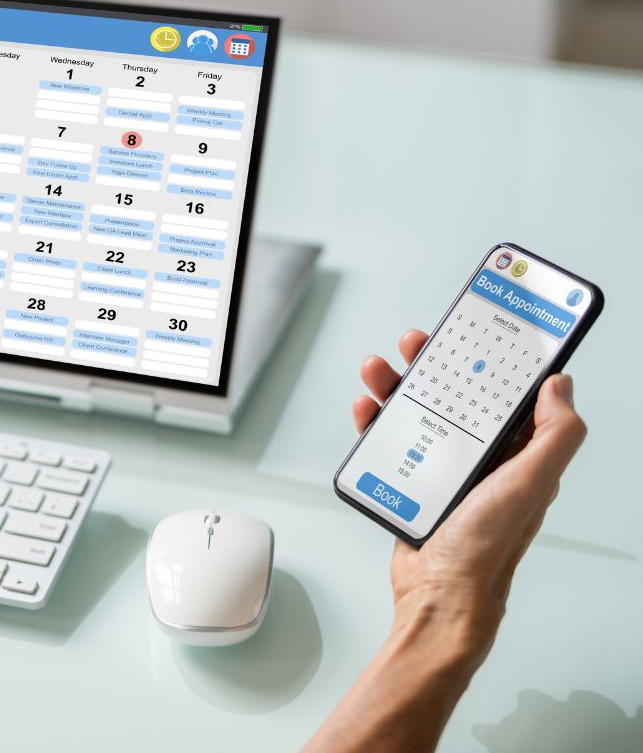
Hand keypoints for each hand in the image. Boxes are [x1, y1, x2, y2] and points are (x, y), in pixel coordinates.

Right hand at [303, 333, 587, 751]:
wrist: (437, 598)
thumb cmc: (486, 549)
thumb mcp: (529, 485)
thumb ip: (553, 437)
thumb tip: (560, 386)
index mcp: (514, 452)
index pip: (503, 392)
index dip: (490, 358)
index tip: (475, 329)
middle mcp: (480, 456)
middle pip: (453, 393)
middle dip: (431, 362)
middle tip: (415, 342)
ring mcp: (442, 467)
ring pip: (415, 410)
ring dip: (394, 385)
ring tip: (377, 371)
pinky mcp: (408, 481)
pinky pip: (389, 440)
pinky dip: (373, 420)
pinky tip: (366, 411)